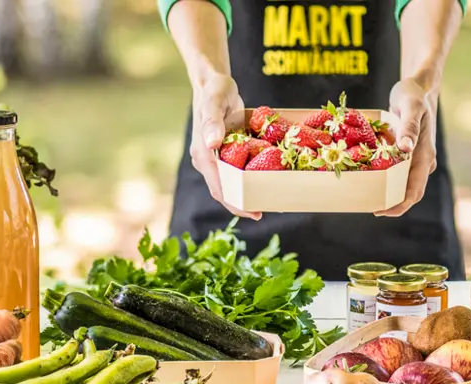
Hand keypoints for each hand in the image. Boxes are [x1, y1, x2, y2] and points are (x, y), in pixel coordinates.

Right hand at [190, 73, 261, 220]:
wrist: (212, 82)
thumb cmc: (215, 90)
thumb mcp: (215, 102)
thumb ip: (213, 122)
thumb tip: (212, 143)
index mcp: (203, 154)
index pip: (219, 187)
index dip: (235, 203)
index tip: (253, 213)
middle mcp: (207, 160)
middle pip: (224, 190)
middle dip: (242, 203)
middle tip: (263, 212)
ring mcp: (214, 157)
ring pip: (230, 182)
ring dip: (246, 193)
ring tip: (267, 201)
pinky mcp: (223, 151)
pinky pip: (235, 169)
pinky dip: (248, 177)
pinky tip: (264, 179)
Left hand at [375, 79, 437, 217]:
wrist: (419, 87)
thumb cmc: (414, 94)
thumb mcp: (411, 106)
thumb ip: (409, 127)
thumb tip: (406, 149)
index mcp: (425, 155)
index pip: (414, 191)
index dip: (398, 206)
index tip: (379, 211)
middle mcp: (423, 161)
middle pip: (408, 192)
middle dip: (390, 204)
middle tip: (367, 206)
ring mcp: (416, 158)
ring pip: (402, 183)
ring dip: (387, 192)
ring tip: (366, 195)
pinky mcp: (408, 154)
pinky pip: (397, 171)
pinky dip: (385, 177)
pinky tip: (369, 176)